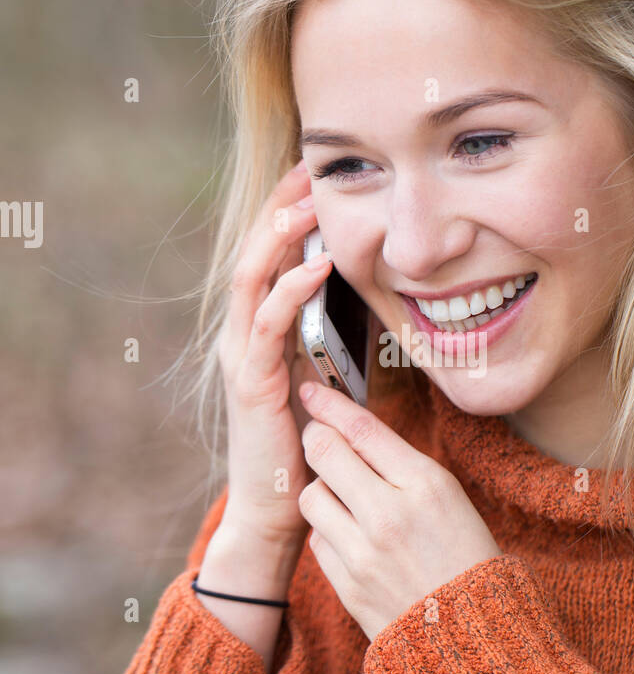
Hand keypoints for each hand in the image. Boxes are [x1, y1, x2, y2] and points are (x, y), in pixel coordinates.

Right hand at [217, 159, 332, 544]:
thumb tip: (352, 303)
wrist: (277, 507)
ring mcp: (241, 355)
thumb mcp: (317, 379)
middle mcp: (241, 335)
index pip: (268, 256)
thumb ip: (322, 340)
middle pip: (253, 252)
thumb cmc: (303, 445)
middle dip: (280, 207)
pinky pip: (268, 323)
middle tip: (309, 166)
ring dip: (280, 235)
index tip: (317, 175)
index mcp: (258, 331)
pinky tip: (317, 264)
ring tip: (309, 202)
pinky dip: (291, 288)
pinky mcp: (251, 381)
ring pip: (252, 277)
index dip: (287, 212)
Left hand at [296, 380, 502, 641]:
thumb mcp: (450, 498)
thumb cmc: (467, 557)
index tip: (312, 390)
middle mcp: (390, 515)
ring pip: (311, 495)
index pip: (362, 429)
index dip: (330, 404)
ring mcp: (364, 552)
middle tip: (320, 437)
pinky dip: (328, 531)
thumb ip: (401, 466)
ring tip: (345, 497)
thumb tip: (351, 433)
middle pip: (324, 452)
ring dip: (321, 488)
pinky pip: (317, 539)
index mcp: (426, 485)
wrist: (472, 634)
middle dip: (316, 438)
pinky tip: (352, 536)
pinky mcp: (346, 584)